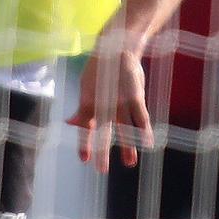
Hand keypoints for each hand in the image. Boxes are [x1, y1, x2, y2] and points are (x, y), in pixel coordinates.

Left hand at [68, 26, 154, 173]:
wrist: (116, 48)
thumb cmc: (101, 71)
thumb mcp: (87, 89)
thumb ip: (82, 110)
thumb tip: (69, 123)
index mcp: (90, 104)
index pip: (86, 128)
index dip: (85, 144)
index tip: (84, 160)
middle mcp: (104, 104)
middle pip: (103, 131)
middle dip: (102, 150)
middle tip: (101, 170)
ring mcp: (120, 101)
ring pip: (124, 127)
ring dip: (127, 145)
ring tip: (130, 163)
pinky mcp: (135, 95)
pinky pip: (141, 115)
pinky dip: (144, 129)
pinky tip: (148, 142)